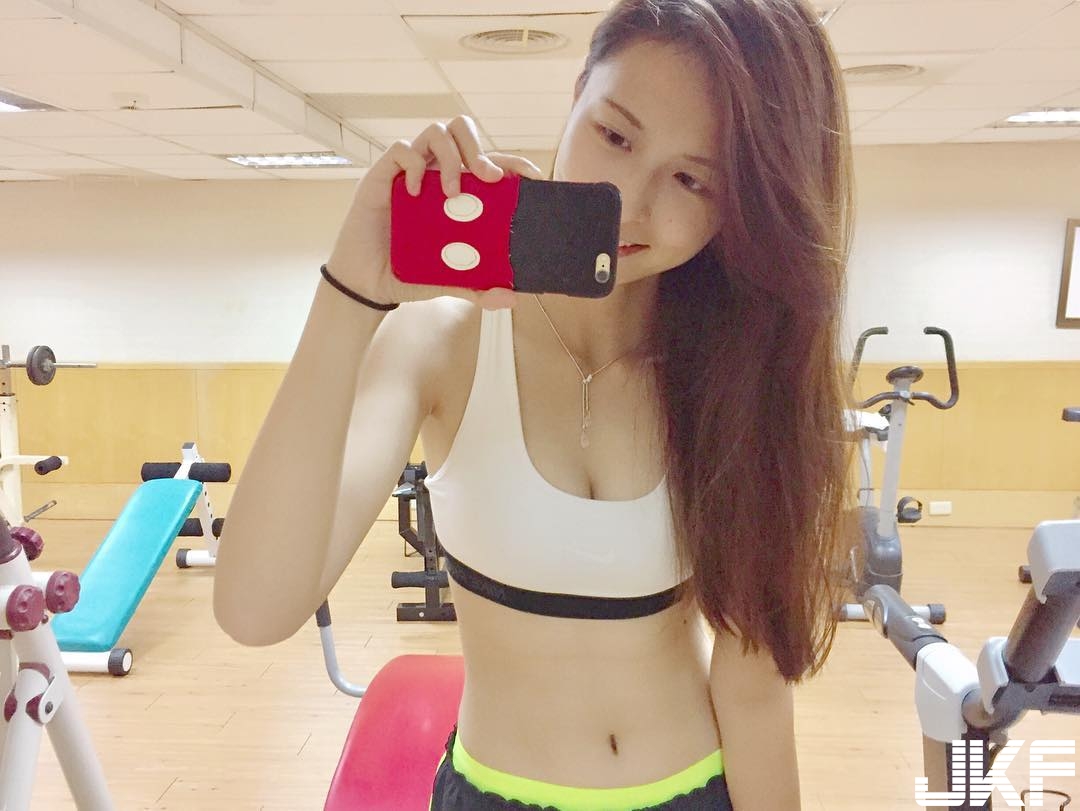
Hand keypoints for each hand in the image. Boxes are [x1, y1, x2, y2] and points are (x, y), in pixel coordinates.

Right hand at [325, 116, 542, 309]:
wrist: (368, 284)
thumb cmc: (408, 273)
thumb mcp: (448, 280)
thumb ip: (478, 286)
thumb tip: (512, 299)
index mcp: (457, 191)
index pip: (488, 162)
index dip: (513, 161)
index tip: (532, 176)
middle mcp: (435, 174)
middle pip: (461, 130)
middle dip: (479, 147)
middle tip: (489, 178)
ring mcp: (410, 172)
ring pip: (436, 132)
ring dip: (451, 156)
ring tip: (453, 192)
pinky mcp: (383, 175)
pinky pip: (402, 150)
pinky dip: (414, 166)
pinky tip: (416, 192)